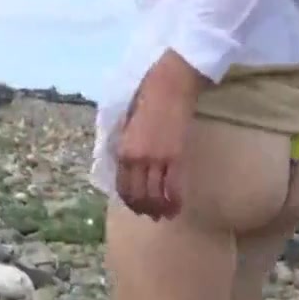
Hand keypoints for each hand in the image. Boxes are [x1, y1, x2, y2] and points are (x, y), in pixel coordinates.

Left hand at [115, 51, 203, 218]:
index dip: (128, 201)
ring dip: (158, 209)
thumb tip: (125, 164)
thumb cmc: (146, 98)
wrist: (170, 84)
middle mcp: (137, 159)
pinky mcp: (176, 156)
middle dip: (143, 209)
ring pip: (155, 196)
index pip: (122, 186)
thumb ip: (124, 145)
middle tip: (150, 215)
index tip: (135, 207)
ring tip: (163, 215)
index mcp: (122, 150)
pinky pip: (174, 187)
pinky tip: (176, 208)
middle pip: (138, 195)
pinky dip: (174, 202)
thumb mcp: (125, 124)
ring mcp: (157, 159)